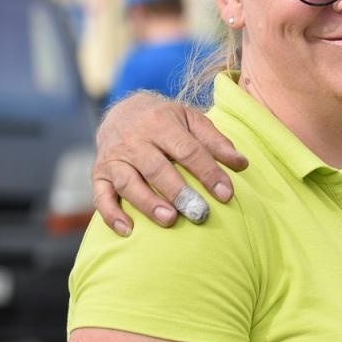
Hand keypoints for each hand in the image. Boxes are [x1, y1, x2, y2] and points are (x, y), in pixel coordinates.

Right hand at [93, 93, 246, 235]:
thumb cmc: (165, 120)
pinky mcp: (99, 173)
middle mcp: (134, 141)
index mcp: (161, 124)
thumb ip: (216, 141)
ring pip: (128, 183)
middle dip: (178, 192)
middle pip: (157, 169)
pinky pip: (100, 195)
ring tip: (170, 220)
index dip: (208, 172)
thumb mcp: (191, 119)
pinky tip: (128, 230)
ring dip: (148, 203)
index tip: (226, 194)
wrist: (121, 110)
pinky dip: (111, 214)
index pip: (188, 151)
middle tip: (200, 213)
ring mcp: (114, 158)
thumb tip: (242, 164)